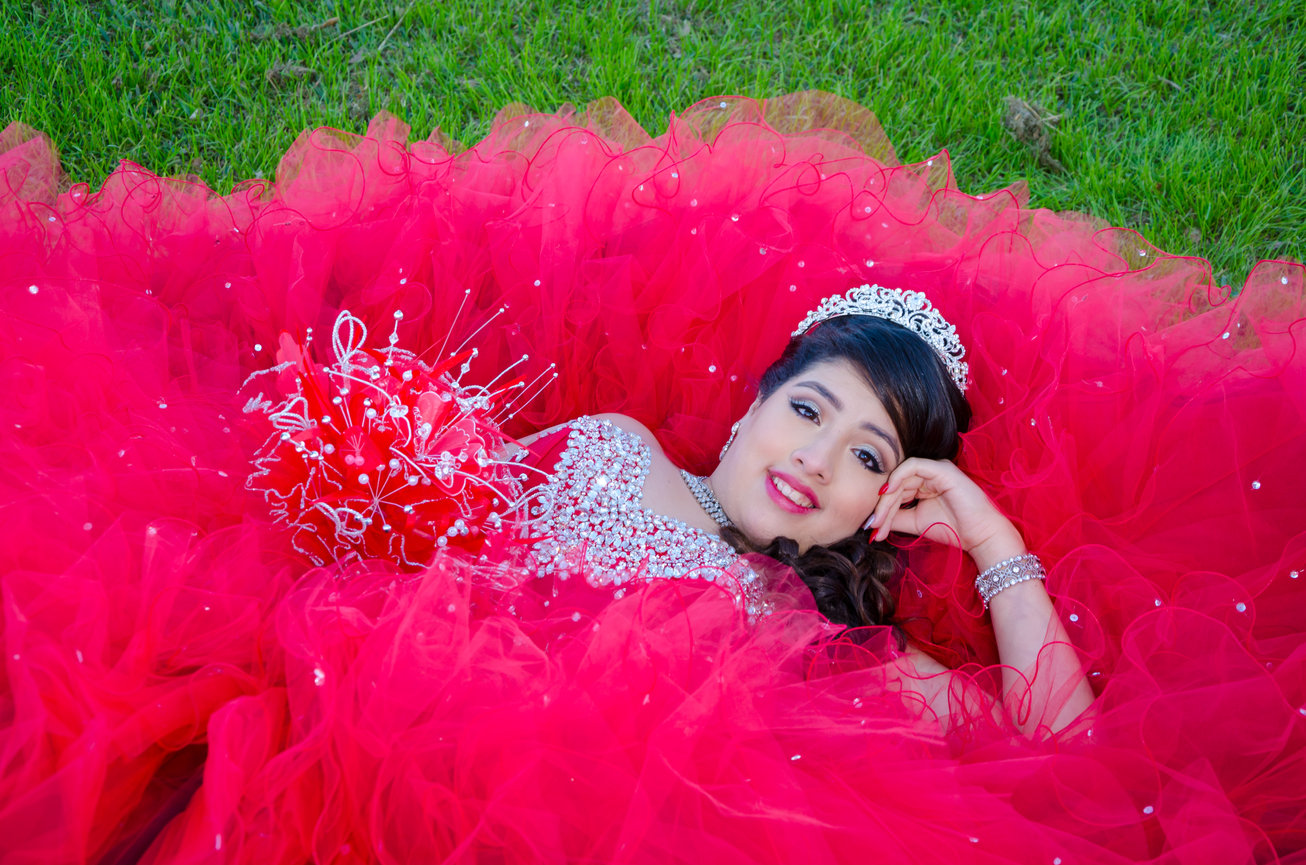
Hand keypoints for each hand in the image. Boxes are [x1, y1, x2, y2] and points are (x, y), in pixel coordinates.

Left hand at [863, 458, 1024, 567]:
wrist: (979, 536)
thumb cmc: (952, 529)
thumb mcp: (915, 522)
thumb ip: (895, 517)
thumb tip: (872, 521)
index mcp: (923, 485)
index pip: (895, 492)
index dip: (881, 508)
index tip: (871, 528)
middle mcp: (928, 475)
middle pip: (895, 485)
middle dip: (881, 507)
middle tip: (873, 526)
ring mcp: (935, 469)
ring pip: (900, 478)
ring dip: (887, 501)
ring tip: (880, 521)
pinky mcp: (941, 468)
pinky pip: (912, 466)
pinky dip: (897, 478)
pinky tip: (888, 494)